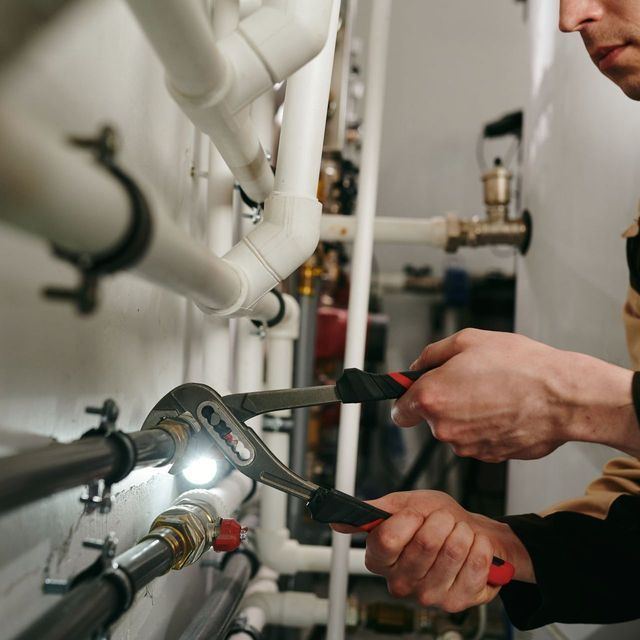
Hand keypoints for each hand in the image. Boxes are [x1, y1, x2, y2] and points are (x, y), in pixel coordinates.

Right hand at [332, 491, 532, 611]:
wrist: (467, 533)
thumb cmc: (433, 519)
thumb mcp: (402, 505)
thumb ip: (372, 512)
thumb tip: (336, 522)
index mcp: (380, 558)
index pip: (387, 540)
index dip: (407, 520)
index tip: (415, 513)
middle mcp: (400, 582)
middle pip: (425, 543)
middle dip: (440, 520)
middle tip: (441, 521)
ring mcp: (428, 596)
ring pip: (452, 550)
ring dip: (461, 531)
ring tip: (457, 532)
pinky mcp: (456, 602)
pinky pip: (475, 562)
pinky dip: (478, 545)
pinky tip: (471, 546)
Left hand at [391, 329, 637, 461]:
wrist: (562, 396)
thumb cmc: (520, 366)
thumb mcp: (467, 341)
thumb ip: (431, 355)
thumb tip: (417, 367)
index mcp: (432, 397)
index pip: (400, 411)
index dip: (408, 399)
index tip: (417, 392)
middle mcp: (445, 428)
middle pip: (431, 418)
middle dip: (444, 401)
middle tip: (471, 380)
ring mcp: (468, 446)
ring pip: (457, 430)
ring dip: (468, 414)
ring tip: (495, 392)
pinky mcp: (490, 456)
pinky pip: (479, 439)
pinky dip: (487, 427)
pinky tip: (506, 408)